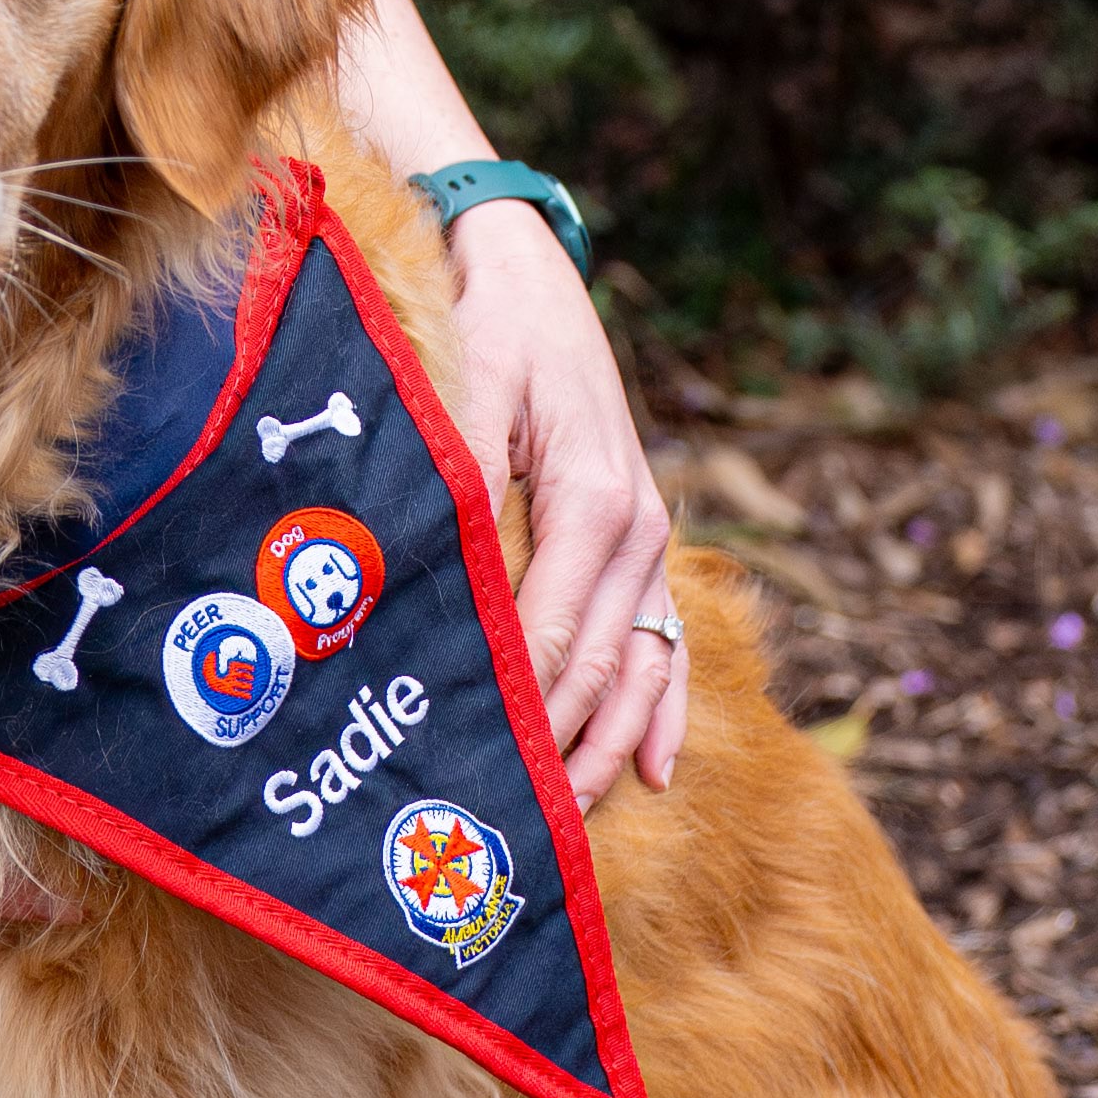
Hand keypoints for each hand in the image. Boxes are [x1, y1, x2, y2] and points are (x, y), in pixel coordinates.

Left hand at [453, 203, 684, 811]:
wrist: (525, 270)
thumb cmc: (484, 325)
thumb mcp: (463, 384)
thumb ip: (457, 476)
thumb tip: (434, 558)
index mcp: (589, 495)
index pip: (555, 630)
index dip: (519, 707)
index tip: (477, 770)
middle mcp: (633, 525)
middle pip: (600, 664)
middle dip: (558, 747)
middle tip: (508, 827)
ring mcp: (646, 535)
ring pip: (639, 666)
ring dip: (608, 744)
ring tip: (568, 819)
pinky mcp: (640, 537)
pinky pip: (664, 640)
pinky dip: (661, 708)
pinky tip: (655, 770)